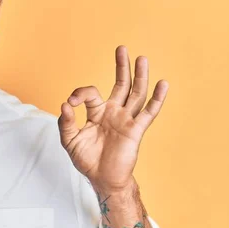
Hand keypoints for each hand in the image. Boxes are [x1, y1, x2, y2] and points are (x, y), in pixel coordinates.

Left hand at [57, 45, 168, 192]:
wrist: (101, 179)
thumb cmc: (86, 159)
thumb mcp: (69, 140)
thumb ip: (66, 122)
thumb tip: (65, 104)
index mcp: (97, 112)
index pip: (90, 93)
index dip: (80, 94)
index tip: (71, 103)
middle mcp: (113, 112)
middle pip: (121, 85)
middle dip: (121, 67)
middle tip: (122, 49)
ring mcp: (125, 120)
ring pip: (135, 94)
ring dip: (139, 76)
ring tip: (142, 59)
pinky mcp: (135, 130)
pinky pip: (148, 113)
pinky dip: (157, 99)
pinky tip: (163, 84)